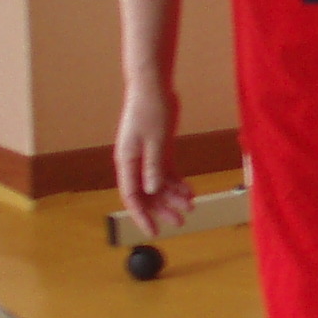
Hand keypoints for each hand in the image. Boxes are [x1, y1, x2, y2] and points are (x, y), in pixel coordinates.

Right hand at [114, 77, 193, 236]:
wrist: (154, 86)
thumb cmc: (151, 110)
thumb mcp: (155, 140)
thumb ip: (154, 166)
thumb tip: (152, 191)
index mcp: (127, 161)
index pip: (131, 195)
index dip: (141, 215)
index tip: (153, 231)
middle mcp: (134, 161)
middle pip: (146, 193)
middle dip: (161, 209)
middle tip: (180, 222)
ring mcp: (146, 155)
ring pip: (158, 184)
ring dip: (172, 196)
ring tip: (191, 206)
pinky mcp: (158, 149)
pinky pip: (166, 172)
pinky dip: (177, 182)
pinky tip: (190, 191)